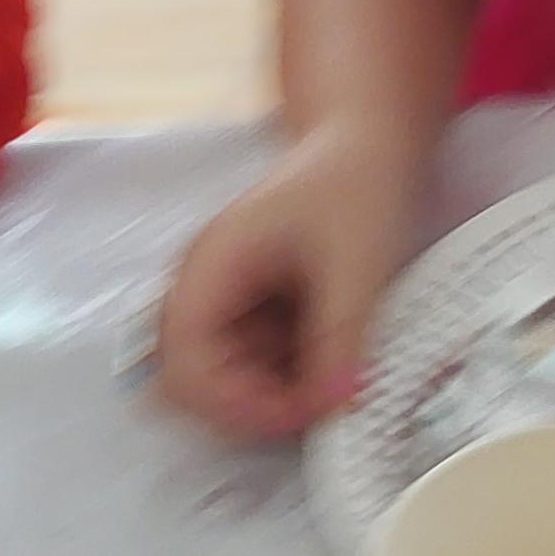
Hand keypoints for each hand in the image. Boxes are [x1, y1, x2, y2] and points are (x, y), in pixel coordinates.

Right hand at [155, 122, 431, 440]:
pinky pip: (259, 363)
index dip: (232, 403)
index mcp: (210, 268)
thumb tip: (336, 404)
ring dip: (275, 394)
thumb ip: (342, 335)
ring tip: (336, 381)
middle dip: (252, 406)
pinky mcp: (256, 310)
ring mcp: (227, 301)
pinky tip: (336, 360)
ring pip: (228, 379)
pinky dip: (292, 374)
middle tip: (319, 409)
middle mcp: (205, 289)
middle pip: (195, 382)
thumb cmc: (355, 180)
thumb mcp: (357, 260)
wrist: (368, 139)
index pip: (185, 363)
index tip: (296, 416)